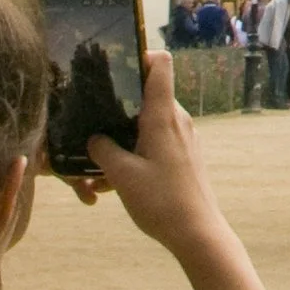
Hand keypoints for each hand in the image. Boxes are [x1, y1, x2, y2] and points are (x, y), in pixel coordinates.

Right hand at [75, 54, 221, 251]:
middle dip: (118, 107)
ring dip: (124, 138)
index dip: (140, 55)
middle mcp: (177, 119)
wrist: (198, 233)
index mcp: (163, 115)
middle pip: (147, 96)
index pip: (161, 63)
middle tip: (92, 121)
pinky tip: (114, 182)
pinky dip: (135, 154)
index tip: (115, 66)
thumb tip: (94, 138)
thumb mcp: (122, 175)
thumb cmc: (161, 201)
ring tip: (98, 165)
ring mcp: (183, 138)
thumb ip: (103, 150)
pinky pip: (155, 144)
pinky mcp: (184, 156)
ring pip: (148, 124)